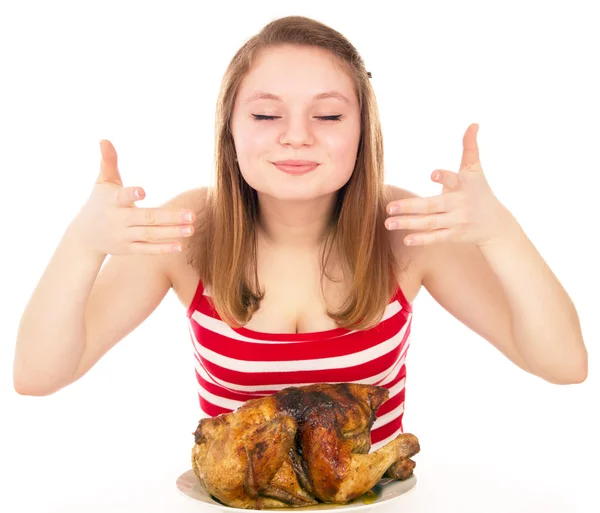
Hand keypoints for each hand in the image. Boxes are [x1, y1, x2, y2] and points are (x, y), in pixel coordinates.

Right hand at [70, 140, 195, 255]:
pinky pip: (147, 249)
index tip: (143, 191)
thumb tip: (104, 139)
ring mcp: (124, 236)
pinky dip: (163, 248)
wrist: (84, 236)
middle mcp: (119, 220)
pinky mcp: (129, 249)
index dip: (131, 194)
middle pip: (146, 218)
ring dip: (171, 232)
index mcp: (113, 201)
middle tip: (191, 215)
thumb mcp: (102, 182)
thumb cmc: (99, 202)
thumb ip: (108, 162)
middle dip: (169, 217)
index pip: (122, 197)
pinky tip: (180, 245)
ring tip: (192, 229)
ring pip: (150, 235)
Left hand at [385, 123, 514, 246]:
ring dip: (408, 223)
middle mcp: (458, 204)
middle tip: (389, 207)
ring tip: (387, 223)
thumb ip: (470, 147)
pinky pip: (435, 238)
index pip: (453, 179)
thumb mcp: (476, 170)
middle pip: (431, 205)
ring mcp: (456, 221)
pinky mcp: (454, 235)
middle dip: (409, 206)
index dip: (444, 177)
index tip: (432, 174)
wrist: (496, 225)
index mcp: (462, 185)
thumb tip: (474, 123)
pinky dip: (421, 239)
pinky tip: (405, 238)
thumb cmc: (480, 192)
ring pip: (429, 223)